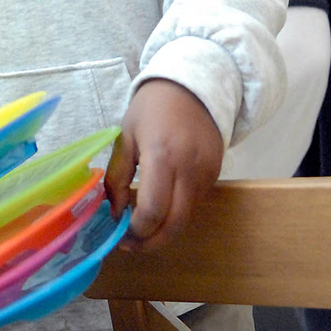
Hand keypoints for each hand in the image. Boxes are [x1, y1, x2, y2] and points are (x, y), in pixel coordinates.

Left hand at [104, 79, 223, 250]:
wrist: (194, 85)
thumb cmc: (153, 107)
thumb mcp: (126, 136)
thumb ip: (118, 176)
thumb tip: (114, 213)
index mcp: (162, 156)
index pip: (153, 211)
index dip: (136, 231)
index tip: (120, 234)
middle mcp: (189, 169)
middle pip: (174, 225)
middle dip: (151, 243)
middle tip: (131, 245)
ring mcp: (207, 173)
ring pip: (187, 219)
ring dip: (164, 231)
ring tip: (142, 230)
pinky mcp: (216, 174)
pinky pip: (196, 204)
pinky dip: (177, 213)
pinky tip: (162, 208)